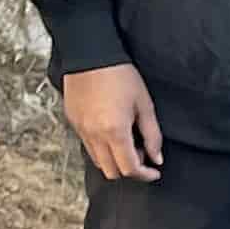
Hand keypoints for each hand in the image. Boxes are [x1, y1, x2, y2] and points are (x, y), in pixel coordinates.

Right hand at [59, 62, 165, 182]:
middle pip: (112, 172)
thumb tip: (157, 158)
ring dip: (114, 159)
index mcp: (114, 132)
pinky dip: (101, 147)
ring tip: (126, 140)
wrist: (90, 53)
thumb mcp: (144, 105)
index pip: (129, 169)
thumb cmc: (120, 75)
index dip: (145, 175)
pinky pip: (87, 145)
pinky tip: (110, 130)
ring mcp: (80, 129)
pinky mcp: (72, 121)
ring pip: (98, 161)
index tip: (154, 171)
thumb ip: (152, 136)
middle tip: (141, 153)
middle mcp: (94, 135)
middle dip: (129, 169)